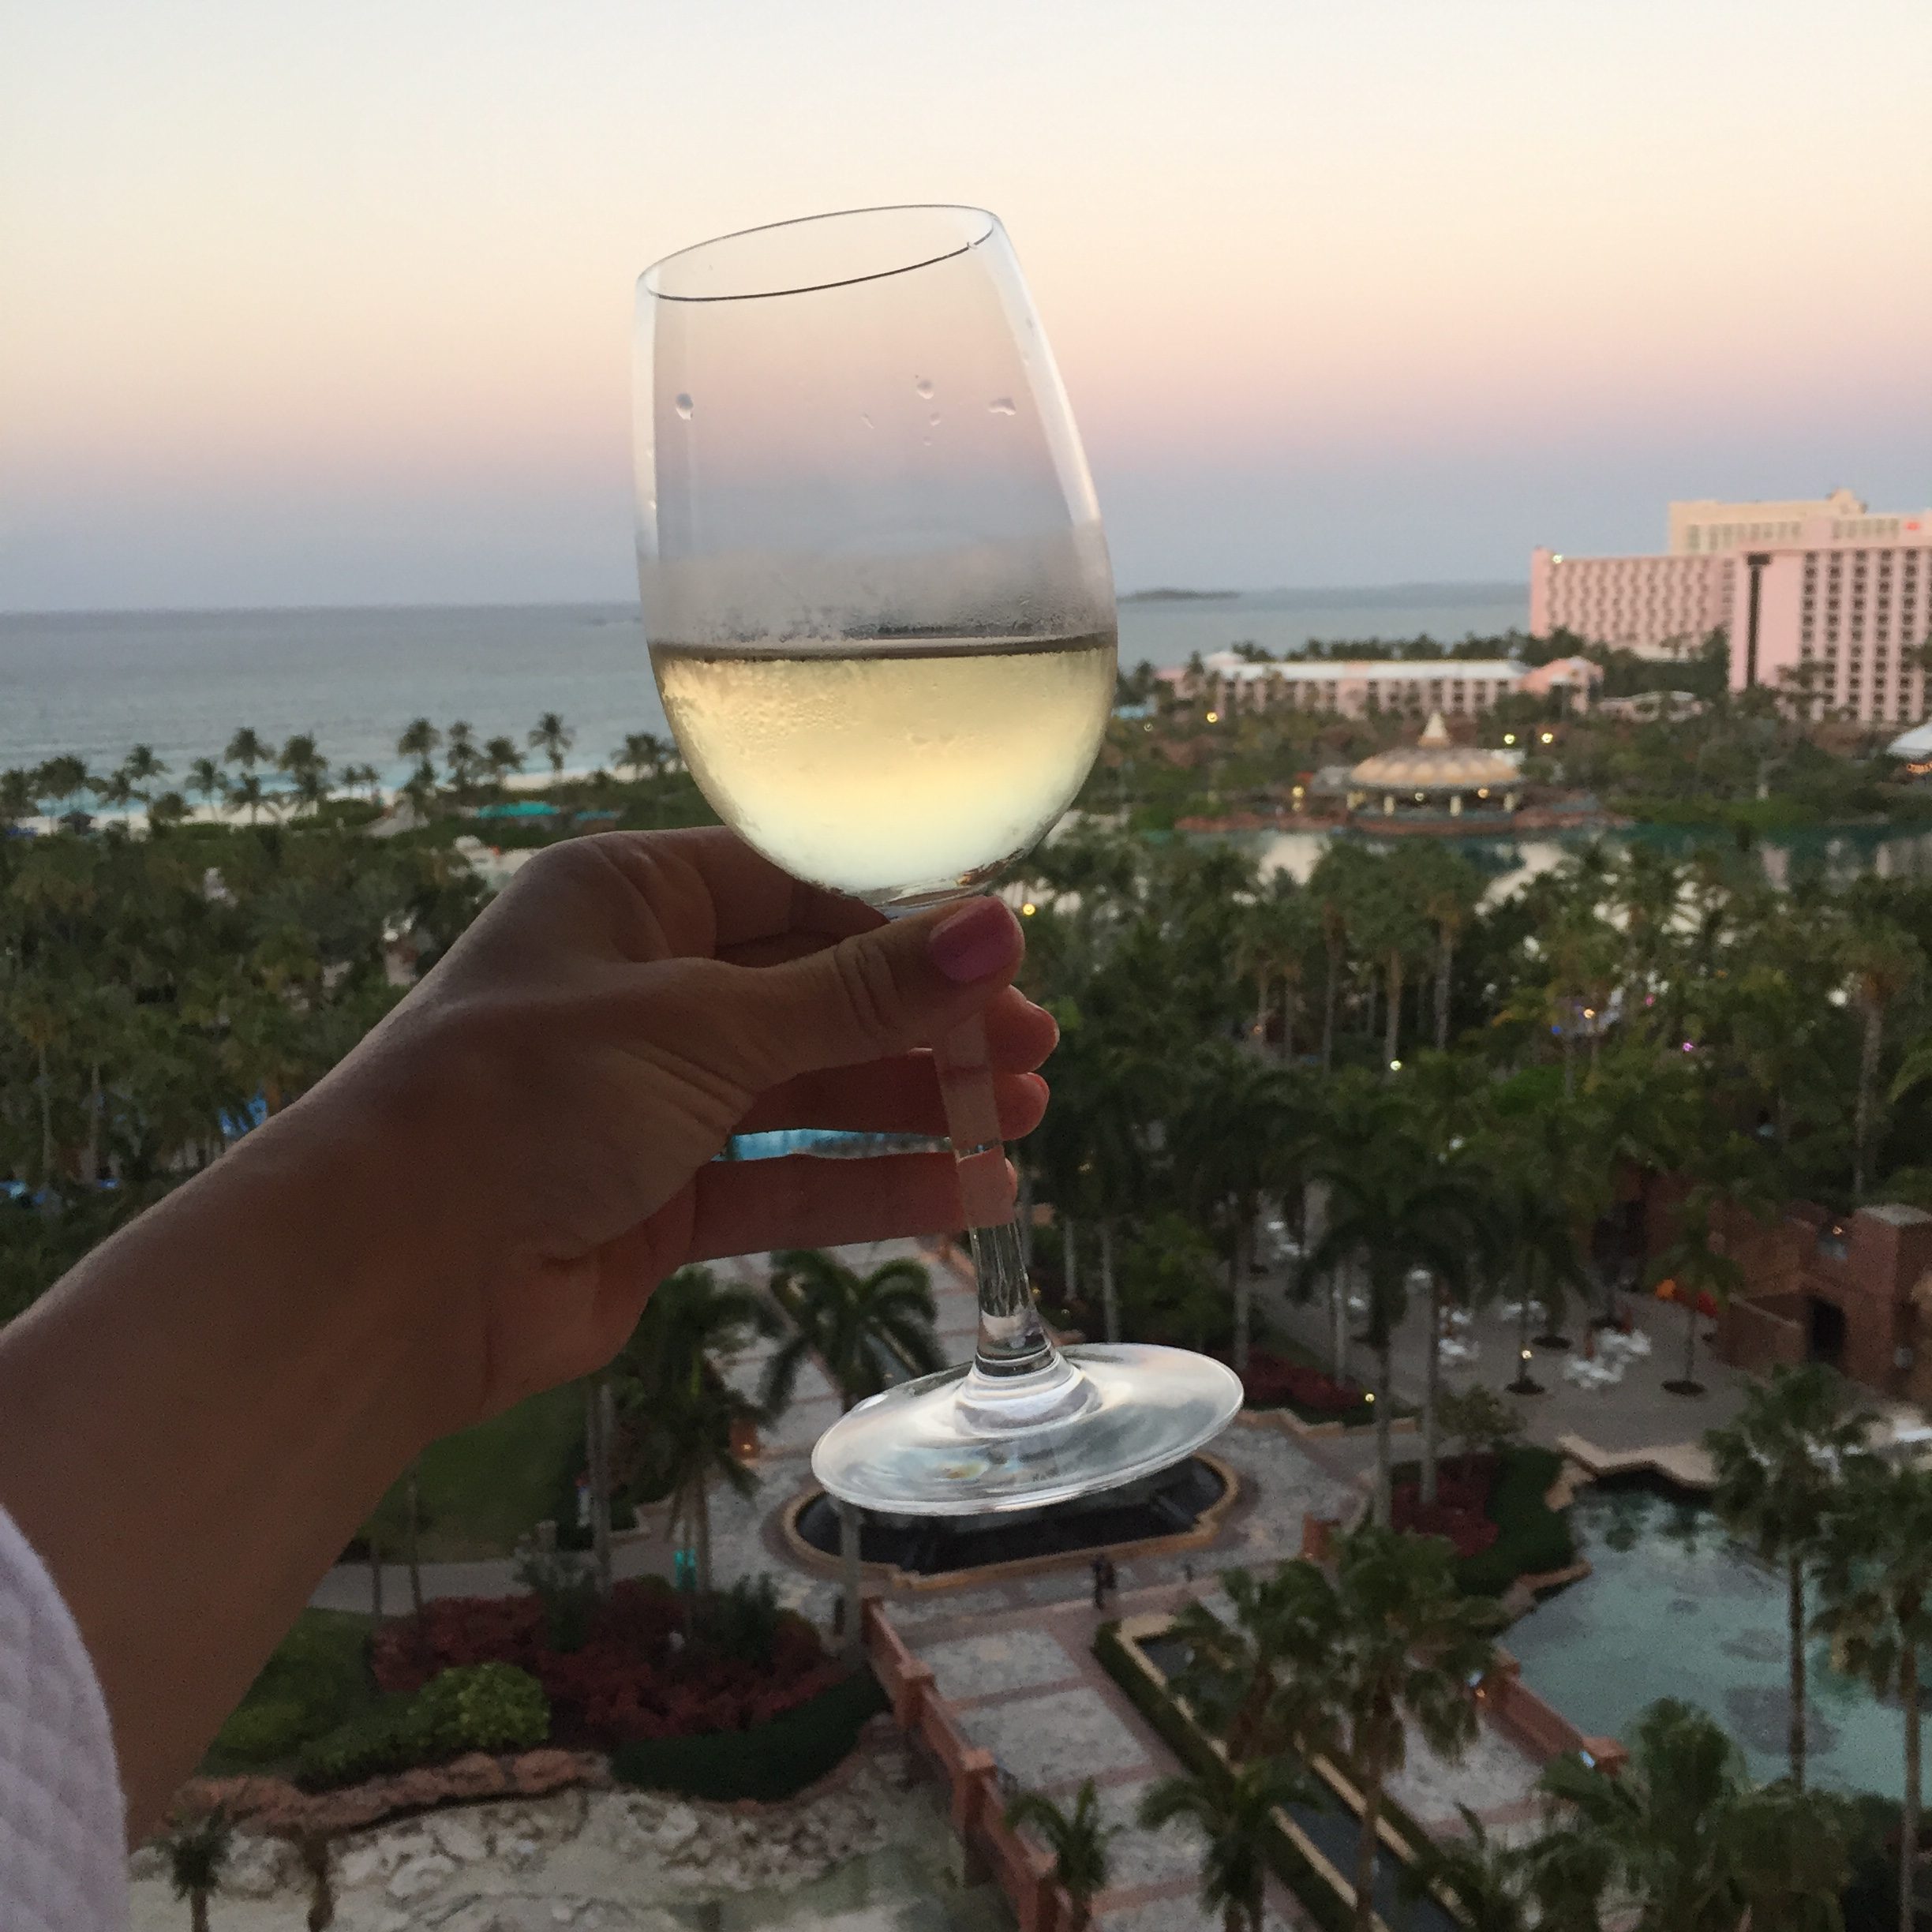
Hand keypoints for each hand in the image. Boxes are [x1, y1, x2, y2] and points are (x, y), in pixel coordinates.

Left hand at [325, 828, 1052, 1432]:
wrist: (387, 1273)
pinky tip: (968, 1194)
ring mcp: (649, 1101)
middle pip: (814, 994)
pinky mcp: (658, 1200)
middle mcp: (640, 990)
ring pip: (810, 1092)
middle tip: (1035, 1050)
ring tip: (1025, 1118)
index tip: (1002, 957)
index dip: (903, 923)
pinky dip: (871, 1186)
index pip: (794, 888)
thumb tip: (1000, 930)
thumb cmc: (524, 1098)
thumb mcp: (706, 1024)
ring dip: (914, 1106)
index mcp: (627, 899)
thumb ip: (858, 990)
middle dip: (924, 1024)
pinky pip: (785, 1182)